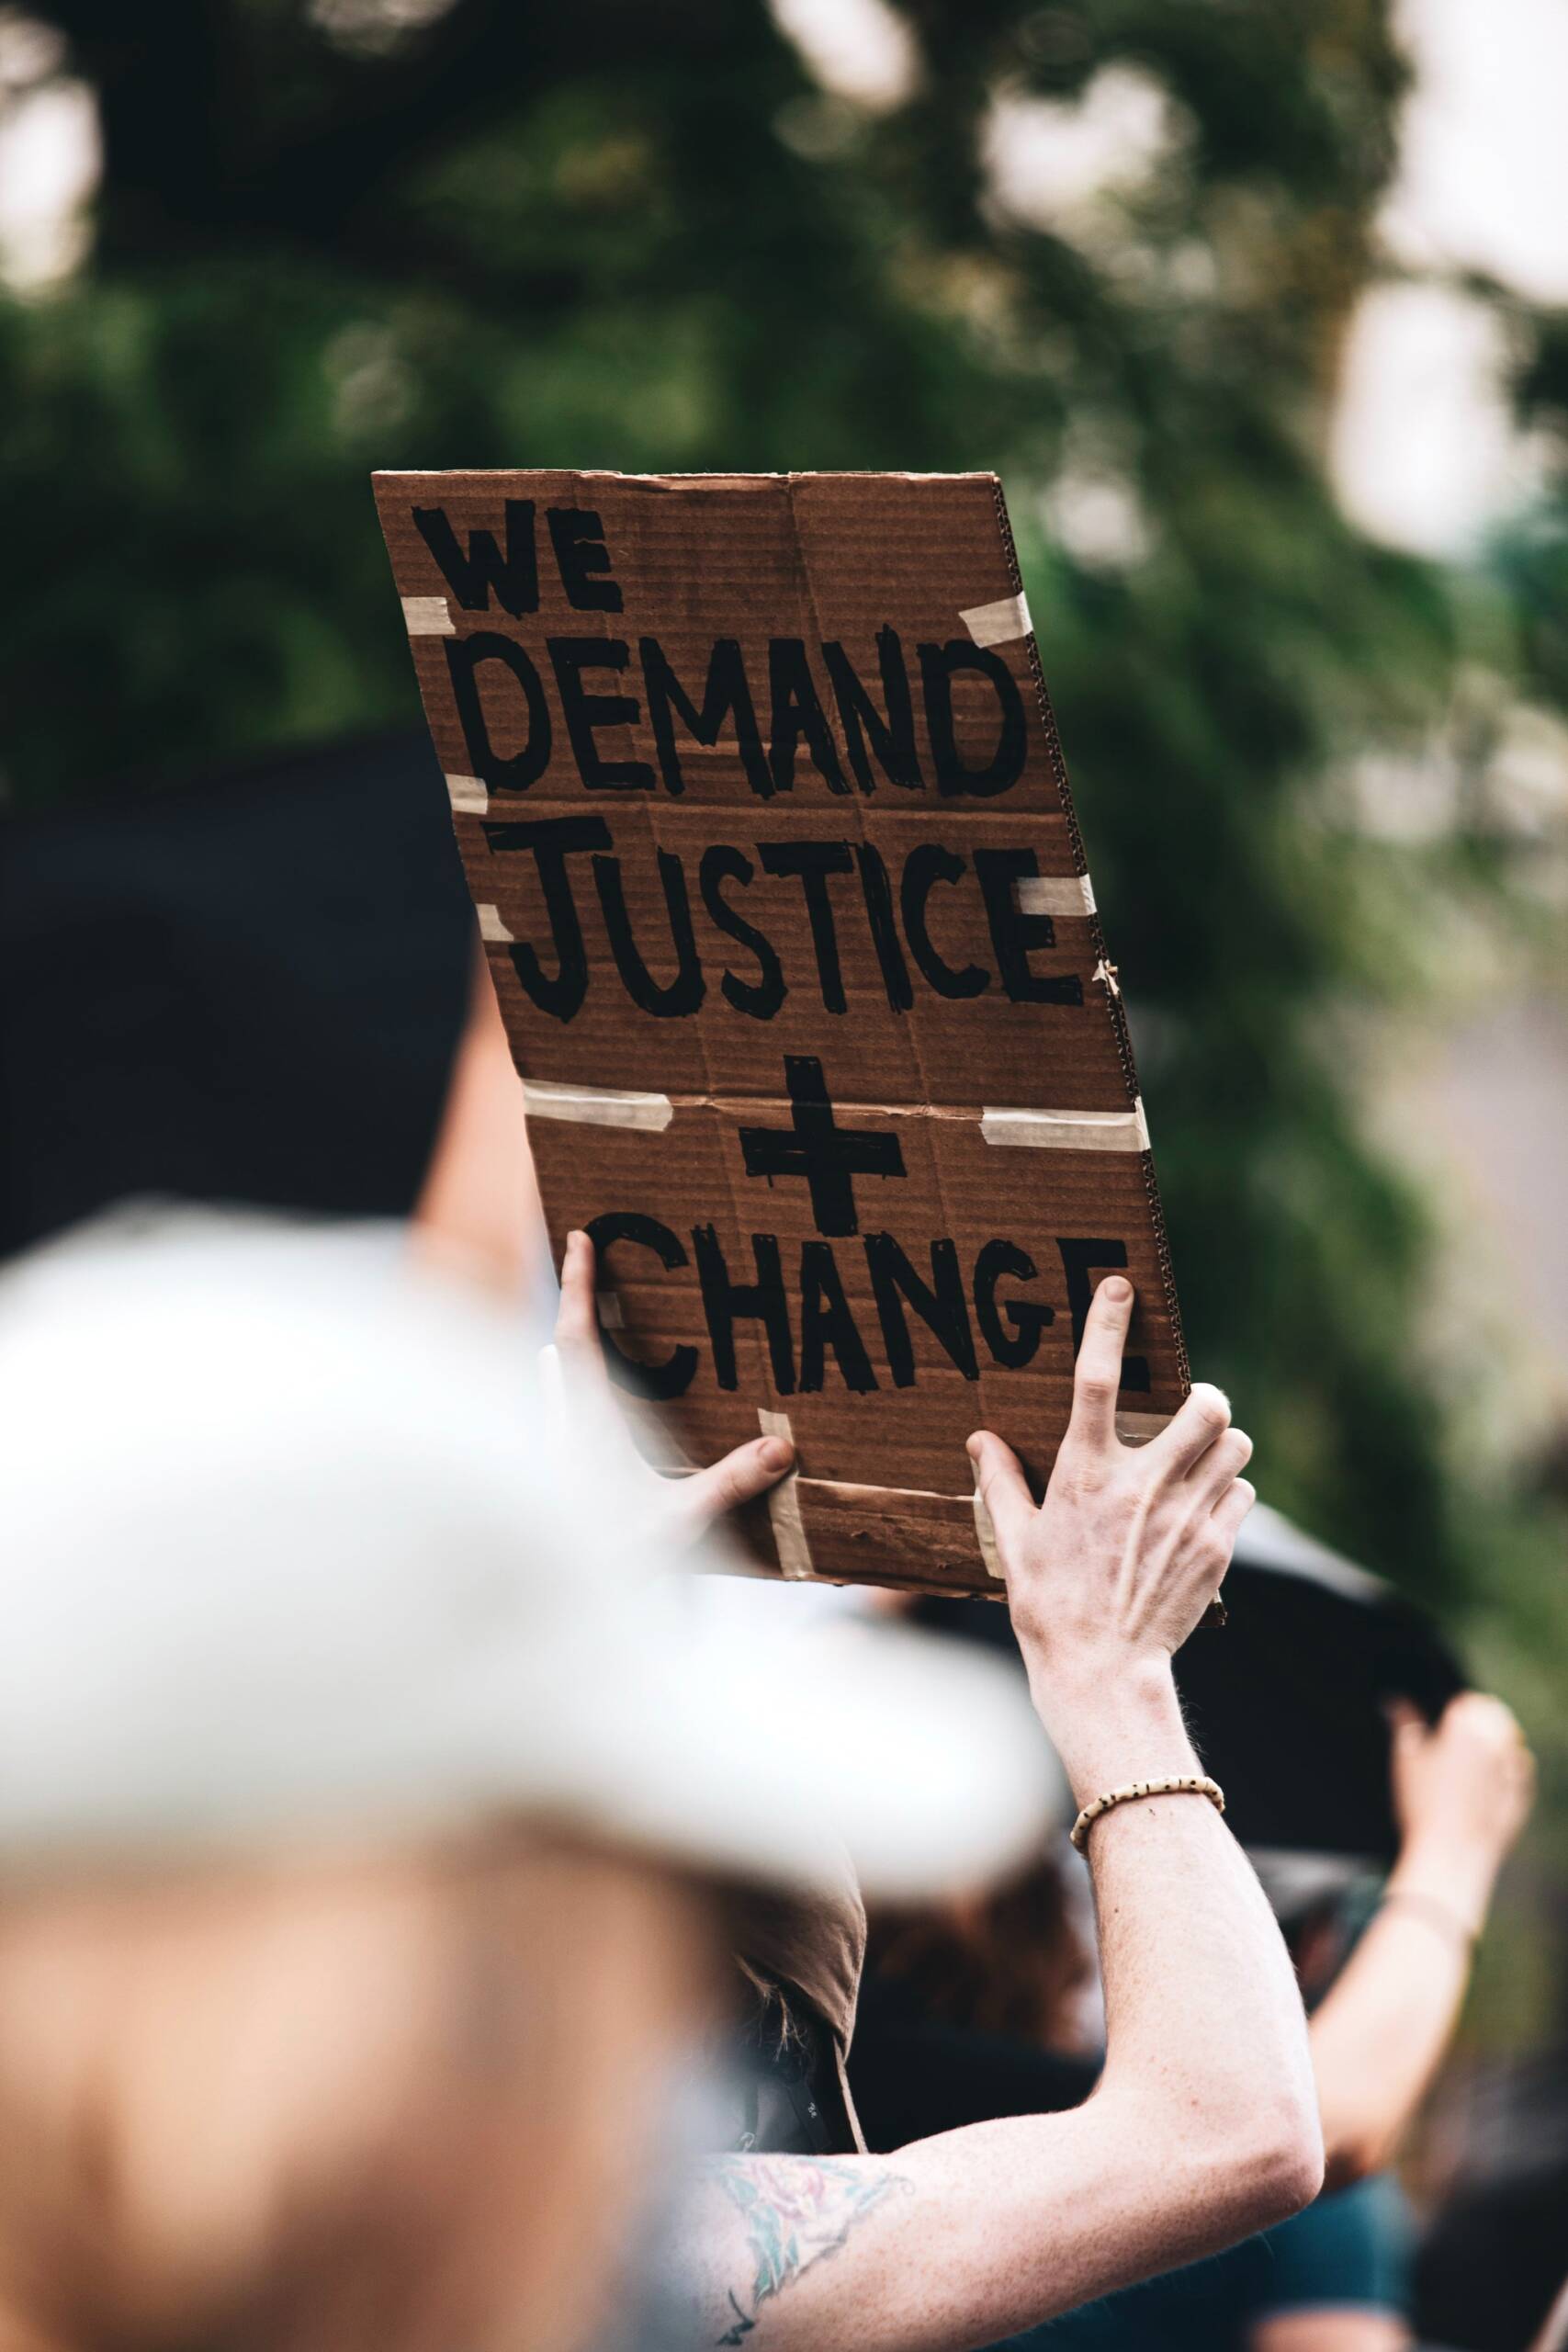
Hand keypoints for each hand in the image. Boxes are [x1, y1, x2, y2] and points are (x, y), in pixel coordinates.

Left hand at [547, 1228, 793, 1552]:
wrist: (552, 1611)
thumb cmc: (610, 1562)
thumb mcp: (677, 1520)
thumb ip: (730, 1483)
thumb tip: (782, 1447)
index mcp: (586, 1424)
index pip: (578, 1337)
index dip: (579, 1284)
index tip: (580, 1237)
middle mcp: (561, 1432)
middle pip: (559, 1355)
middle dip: (575, 1316)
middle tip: (588, 1281)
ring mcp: (553, 1460)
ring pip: (552, 1392)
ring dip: (567, 1364)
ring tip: (581, 1347)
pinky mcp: (556, 1485)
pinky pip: (560, 1425)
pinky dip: (573, 1404)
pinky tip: (591, 1427)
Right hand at [968, 1276, 1253, 1704]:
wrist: (1102, 1672)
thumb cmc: (1050, 1605)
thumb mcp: (1015, 1541)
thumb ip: (1002, 1483)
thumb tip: (981, 1440)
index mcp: (1085, 1475)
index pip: (1095, 1381)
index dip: (1107, 1326)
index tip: (1119, 1287)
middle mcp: (1142, 1487)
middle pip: (1205, 1406)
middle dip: (1204, 1398)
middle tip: (1189, 1410)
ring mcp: (1185, 1516)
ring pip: (1235, 1445)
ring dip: (1222, 1444)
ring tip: (1200, 1459)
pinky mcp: (1216, 1547)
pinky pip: (1242, 1493)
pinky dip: (1230, 1492)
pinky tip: (1203, 1510)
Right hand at [1390, 1693, 1534, 1887]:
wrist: (1451, 1854)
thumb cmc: (1424, 1804)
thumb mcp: (1405, 1759)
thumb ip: (1404, 1722)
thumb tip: (1396, 1701)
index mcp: (1468, 1722)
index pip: (1465, 1699)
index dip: (1450, 1710)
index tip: (1439, 1724)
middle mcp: (1497, 1738)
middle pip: (1490, 1718)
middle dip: (1474, 1726)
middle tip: (1449, 1748)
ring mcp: (1514, 1767)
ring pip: (1505, 1744)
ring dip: (1491, 1748)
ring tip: (1464, 1771)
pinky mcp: (1523, 1793)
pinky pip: (1516, 1773)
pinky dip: (1504, 1774)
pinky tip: (1480, 1791)